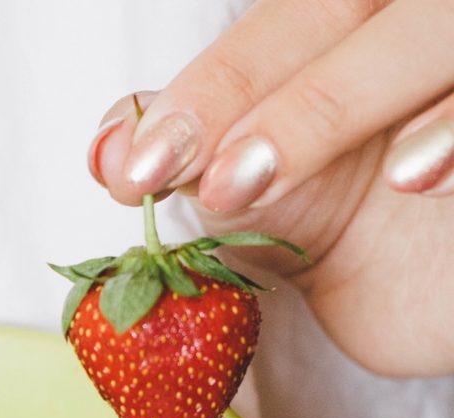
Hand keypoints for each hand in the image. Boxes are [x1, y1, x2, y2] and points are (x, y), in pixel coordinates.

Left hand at [88, 0, 453, 376]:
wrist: (452, 283)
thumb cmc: (360, 228)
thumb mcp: (268, 194)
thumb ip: (197, 157)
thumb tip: (106, 147)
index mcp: (355, 26)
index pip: (285, 24)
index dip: (211, 88)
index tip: (135, 167)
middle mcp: (419, 26)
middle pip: (347, 9)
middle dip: (261, 93)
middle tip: (205, 180)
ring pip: (433, 35)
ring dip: (338, 103)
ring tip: (262, 184)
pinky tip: (416, 182)